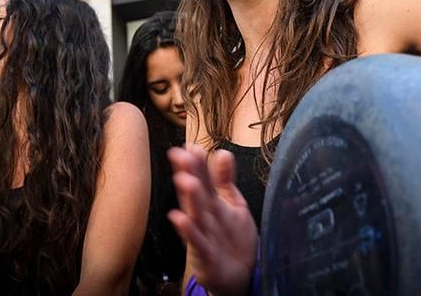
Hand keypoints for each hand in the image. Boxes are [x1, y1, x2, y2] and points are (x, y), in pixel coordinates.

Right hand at [168, 145, 257, 295]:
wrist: (241, 274)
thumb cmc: (232, 237)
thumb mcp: (233, 203)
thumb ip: (225, 180)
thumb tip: (222, 152)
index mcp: (211, 203)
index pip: (203, 180)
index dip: (198, 163)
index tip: (191, 146)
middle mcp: (204, 217)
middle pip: (196, 194)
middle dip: (189, 174)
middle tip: (181, 155)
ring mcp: (203, 236)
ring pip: (196, 215)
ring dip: (190, 198)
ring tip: (184, 179)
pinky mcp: (206, 257)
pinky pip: (197, 242)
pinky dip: (189, 231)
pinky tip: (179, 218)